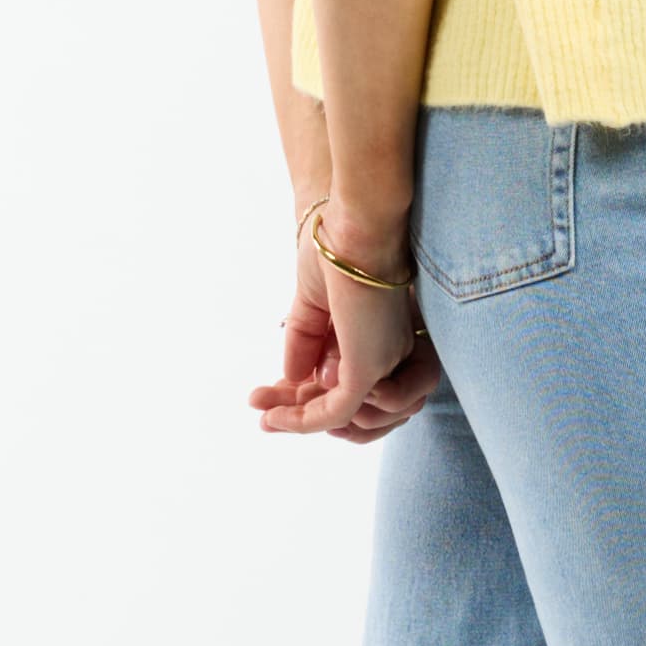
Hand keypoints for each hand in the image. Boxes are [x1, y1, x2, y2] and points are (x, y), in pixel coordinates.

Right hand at [248, 200, 440, 439]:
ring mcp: (381, 363)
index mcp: (377, 334)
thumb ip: (305, 339)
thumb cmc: (337, 248)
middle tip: (258, 413)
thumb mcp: (313, 300)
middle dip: (296, 410)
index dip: (304, 392)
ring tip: (263, 411)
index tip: (268, 396)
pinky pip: (336, 412)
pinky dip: (304, 421)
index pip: (341, 379)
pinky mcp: (369, 368)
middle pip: (341, 401)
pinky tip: (275, 419)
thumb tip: (294, 378)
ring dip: (296, 416)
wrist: (356, 225)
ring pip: (338, 413)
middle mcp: (386, 353)